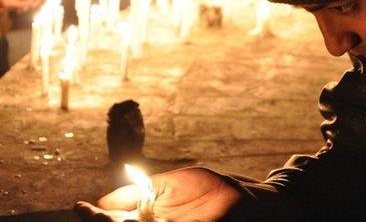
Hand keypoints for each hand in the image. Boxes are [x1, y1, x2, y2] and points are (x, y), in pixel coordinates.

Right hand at [74, 167, 246, 221]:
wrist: (247, 198)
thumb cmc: (211, 189)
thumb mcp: (171, 185)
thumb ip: (141, 191)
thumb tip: (104, 200)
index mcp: (150, 217)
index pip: (115, 221)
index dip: (95, 217)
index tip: (79, 207)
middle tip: (91, 214)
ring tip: (107, 217)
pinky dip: (145, 220)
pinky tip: (137, 219)